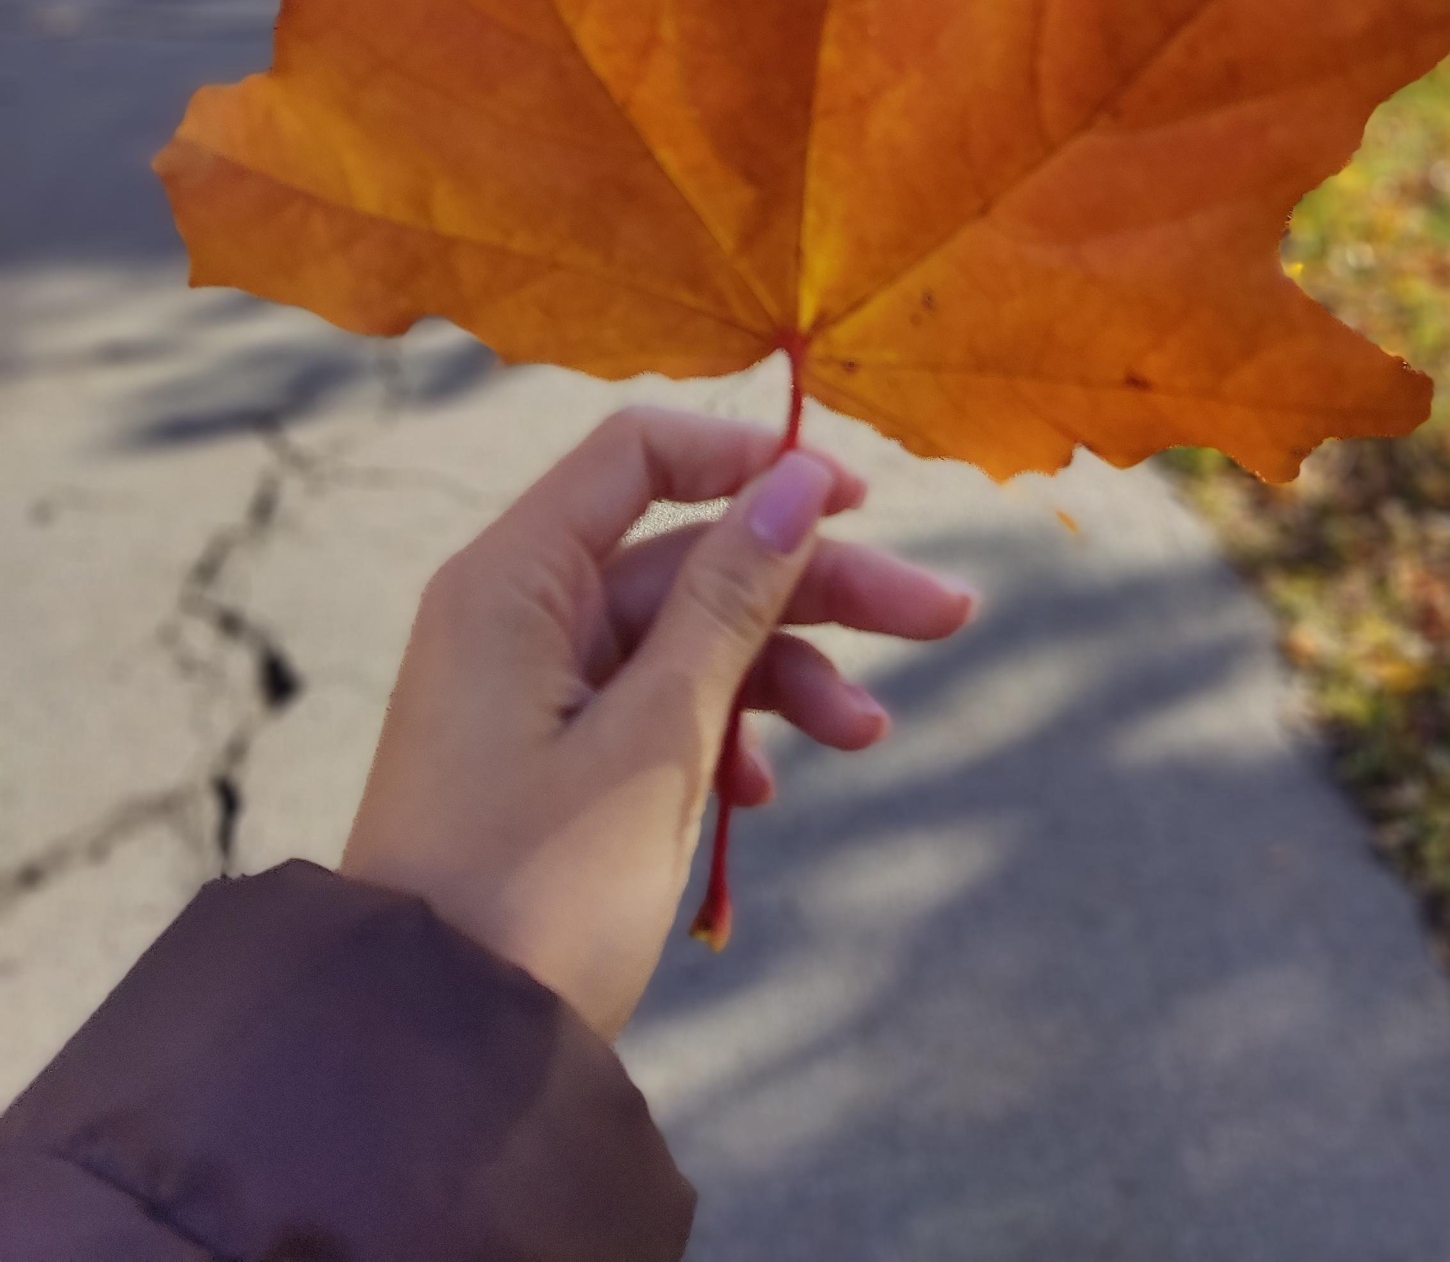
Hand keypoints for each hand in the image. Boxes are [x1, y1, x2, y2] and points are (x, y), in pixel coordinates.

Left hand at [340, 406, 974, 1037]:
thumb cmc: (536, 891)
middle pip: (690, 553)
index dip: (752, 460)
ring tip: (866, 737)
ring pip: (689, 637)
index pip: (640, 453)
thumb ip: (730, 600)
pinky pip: (659, 707)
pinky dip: (727, 732)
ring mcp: (534, 691)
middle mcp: (519, 616)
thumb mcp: (656, 737)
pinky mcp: (552, 762)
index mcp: (515, 581)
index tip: (855, 500)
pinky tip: (766, 791)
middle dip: (817, 584)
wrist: (435, 1065)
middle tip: (945, 618)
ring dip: (787, 672)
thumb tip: (798, 481)